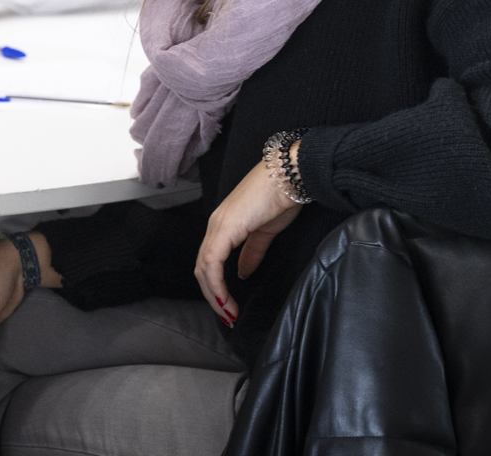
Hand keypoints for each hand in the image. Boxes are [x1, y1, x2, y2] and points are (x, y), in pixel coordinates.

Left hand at [194, 152, 300, 325]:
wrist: (288, 175)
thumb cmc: (280, 196)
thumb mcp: (265, 231)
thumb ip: (252, 252)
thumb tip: (242, 273)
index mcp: (224, 225)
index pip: (210, 261)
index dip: (215, 286)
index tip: (228, 306)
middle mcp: (215, 225)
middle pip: (202, 267)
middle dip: (212, 295)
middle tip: (227, 316)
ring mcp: (218, 225)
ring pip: (204, 267)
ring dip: (213, 294)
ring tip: (227, 313)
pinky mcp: (225, 228)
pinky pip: (213, 262)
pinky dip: (216, 284)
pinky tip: (225, 299)